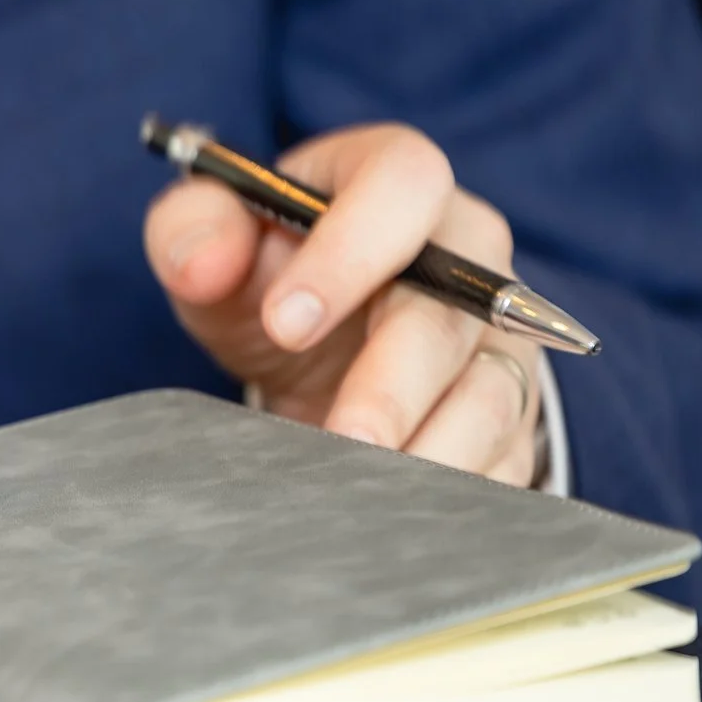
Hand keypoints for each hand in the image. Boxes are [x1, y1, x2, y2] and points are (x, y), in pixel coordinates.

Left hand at [143, 123, 542, 485]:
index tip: (284, 321)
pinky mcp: (509, 412)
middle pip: (453, 310)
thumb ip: (191, 231)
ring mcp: (500, 335)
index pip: (403, 183)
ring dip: (431, 454)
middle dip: (394, 384)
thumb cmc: (265, 274)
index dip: (352, 248)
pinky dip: (456, 498)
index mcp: (396, 180)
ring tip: (365, 498)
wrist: (308, 341)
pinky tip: (399, 521)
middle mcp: (467, 252)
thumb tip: (201, 263)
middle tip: (340, 442)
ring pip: (490, 395)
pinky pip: (503, 458)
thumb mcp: (213, 242)